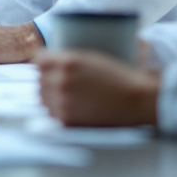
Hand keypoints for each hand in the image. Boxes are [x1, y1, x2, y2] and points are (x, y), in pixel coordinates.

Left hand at [34, 49, 160, 126]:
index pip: (39, 59)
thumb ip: (69, 59)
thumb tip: (49, 60)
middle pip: (39, 79)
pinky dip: (56, 110)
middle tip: (58, 80)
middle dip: (46, 78)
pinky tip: (67, 107)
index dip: (43, 61)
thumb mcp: (93, 57)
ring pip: (42, 97)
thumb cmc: (122, 76)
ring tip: (63, 94)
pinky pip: (51, 113)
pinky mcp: (67, 120)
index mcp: (68, 62)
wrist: (138, 100)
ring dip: (49, 95)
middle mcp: (61, 81)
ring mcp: (63, 101)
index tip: (47, 64)